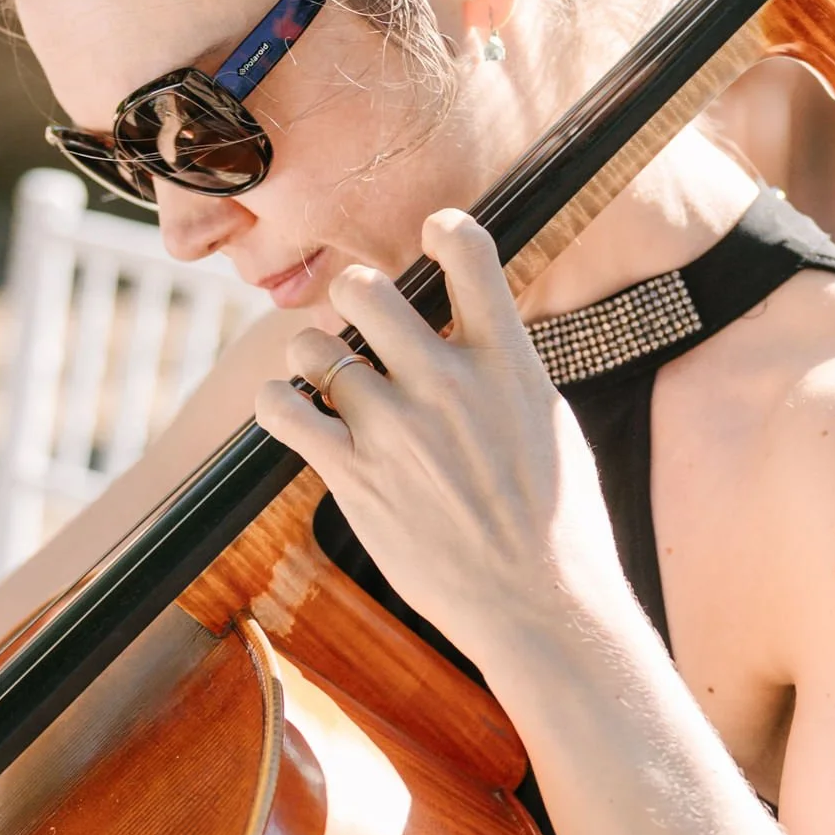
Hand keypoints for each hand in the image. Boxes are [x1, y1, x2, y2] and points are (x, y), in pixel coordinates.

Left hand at [252, 209, 637, 679]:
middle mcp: (447, 383)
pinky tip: (293, 411)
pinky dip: (278, 402)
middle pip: (367, 289)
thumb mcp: (548, 422)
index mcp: (508, 361)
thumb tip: (470, 327)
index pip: (470, 253)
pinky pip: (284, 410)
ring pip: (314, 348)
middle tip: (357, 321)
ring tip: (323, 379)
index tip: (431, 232)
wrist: (542, 605)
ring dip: (311, 355)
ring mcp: (396, 430)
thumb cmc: (556, 521)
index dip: (443, 229)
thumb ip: (503, 367)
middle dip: (353, 294)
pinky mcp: (354, 477)